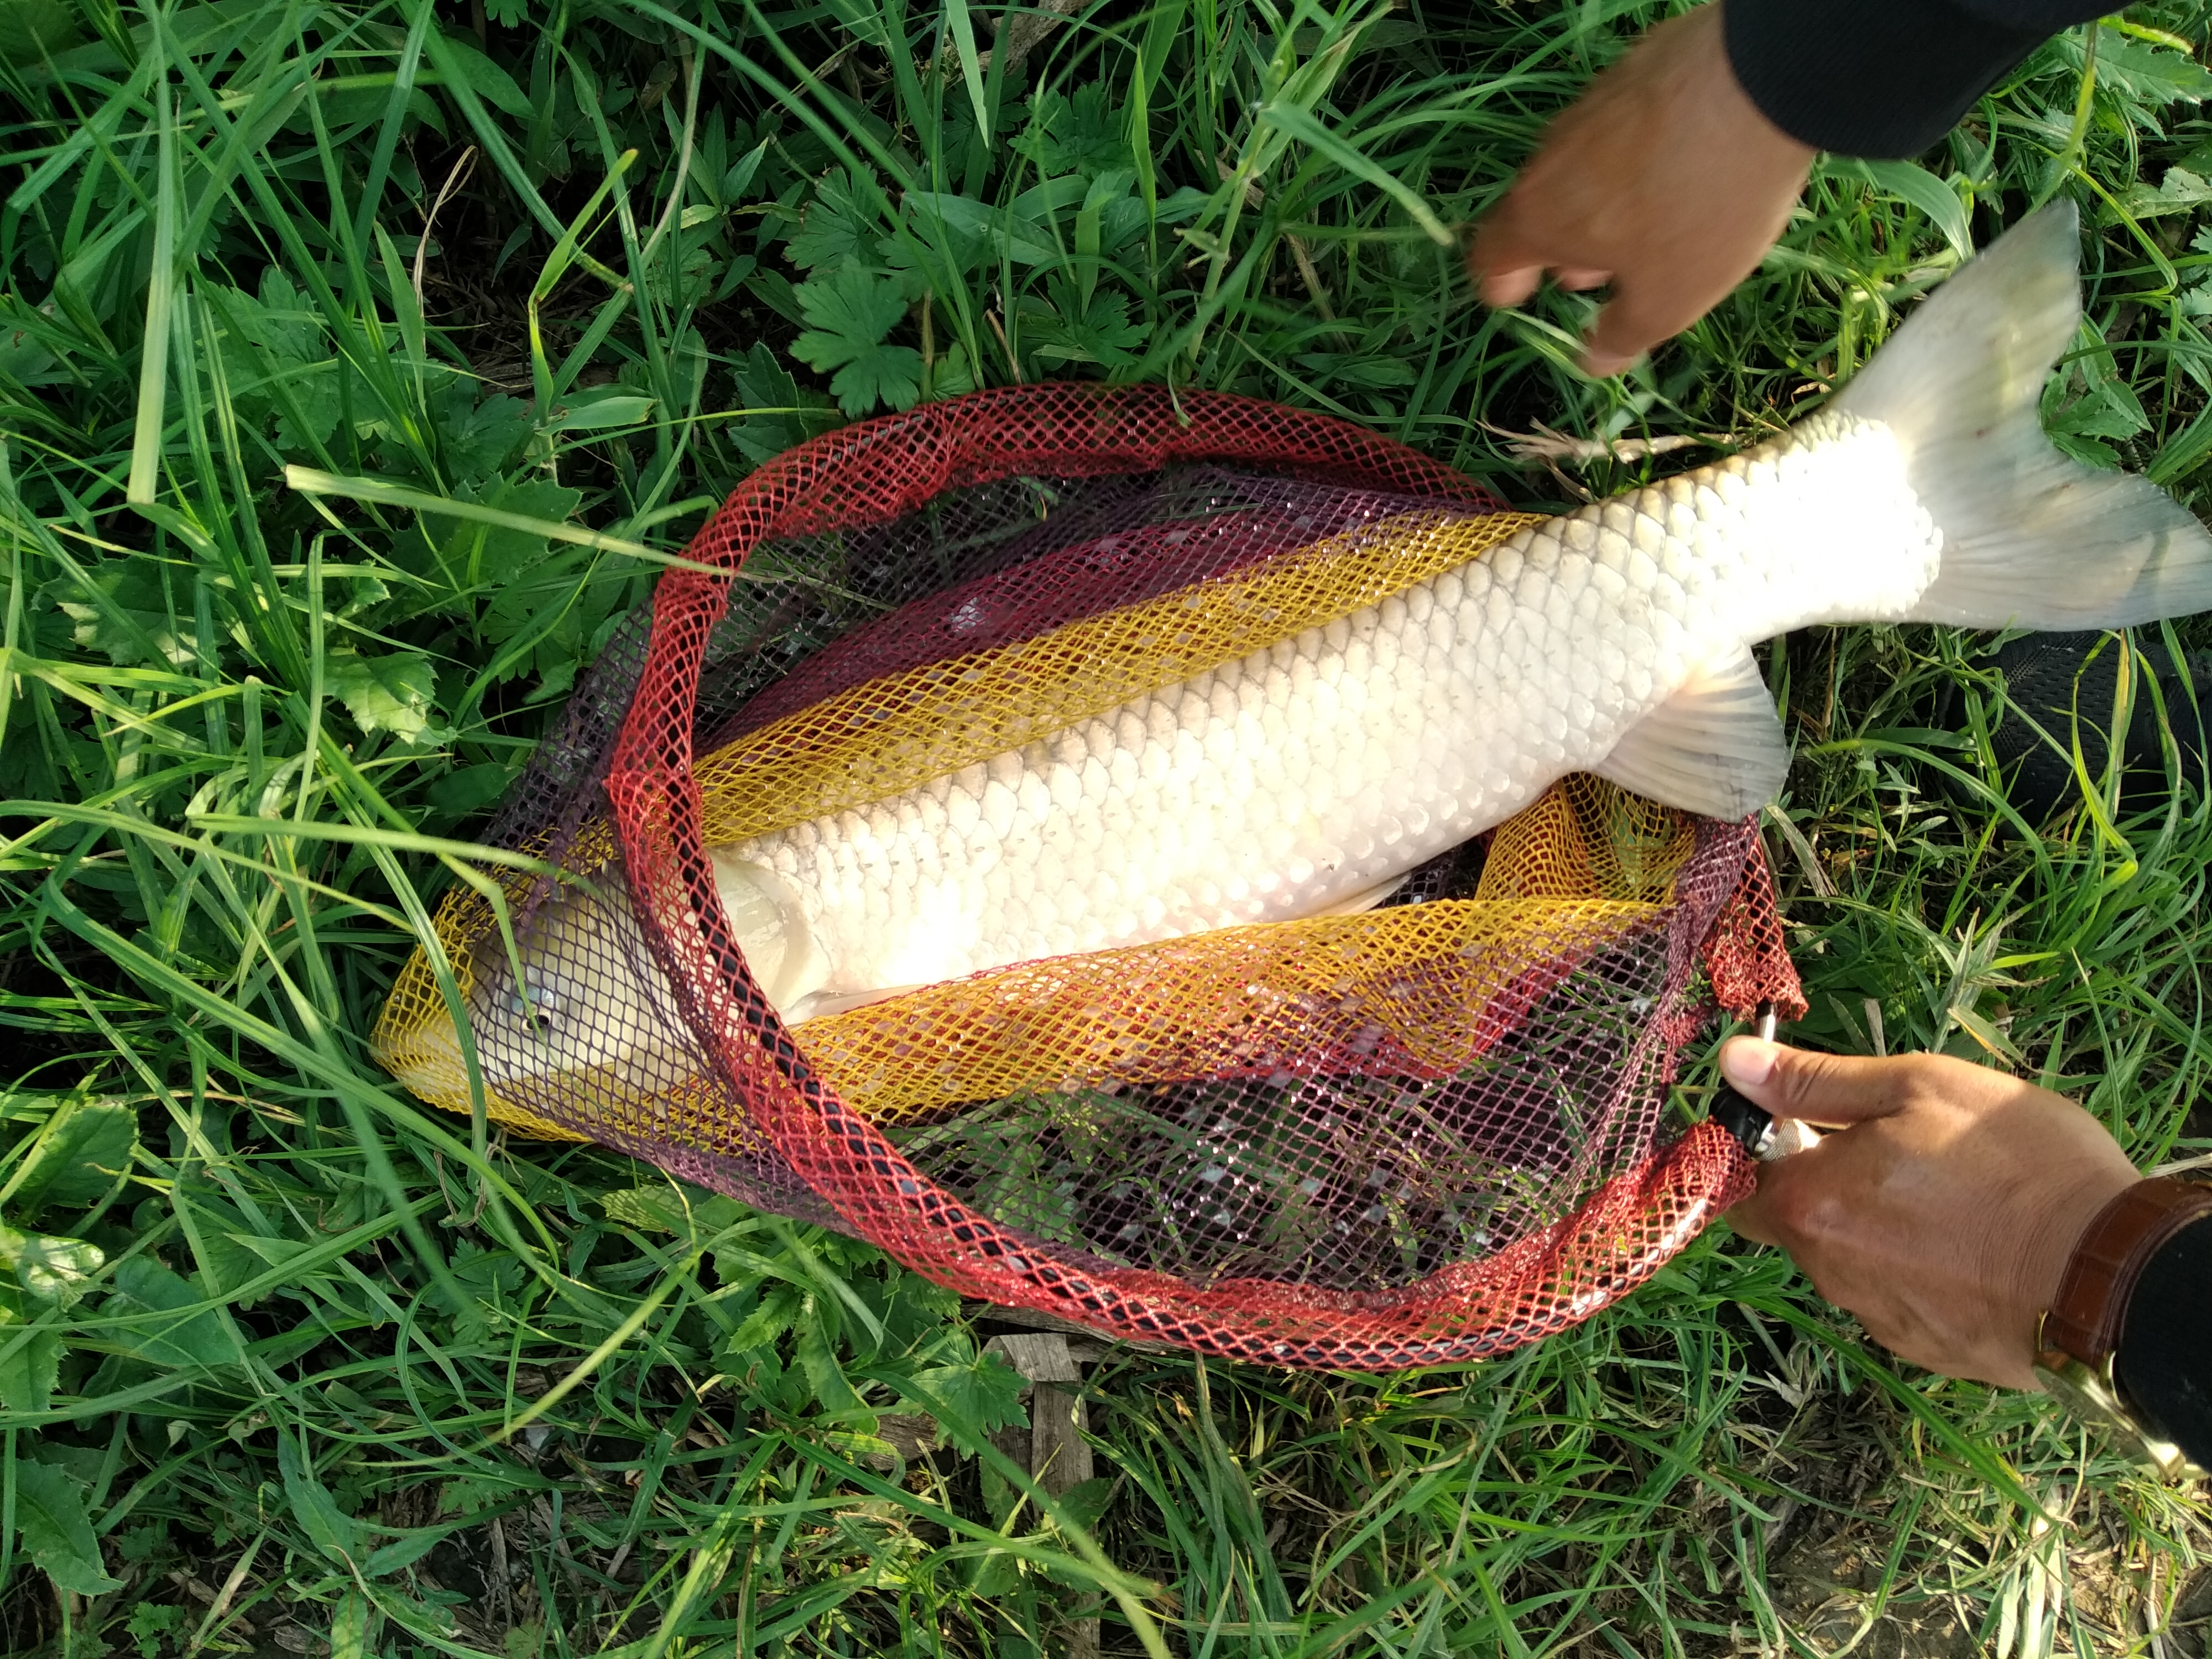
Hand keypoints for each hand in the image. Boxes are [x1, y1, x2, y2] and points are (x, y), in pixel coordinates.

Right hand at [1464, 3, 1814, 376]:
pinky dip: (1631, 160)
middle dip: (1560, 251)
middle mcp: (1547, 161)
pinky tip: (1678, 170)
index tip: (1517, 299)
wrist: (1761, 80)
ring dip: (1597, 204)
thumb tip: (1591, 362)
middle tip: (1598, 275)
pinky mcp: (1630, 74)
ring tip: (1647, 223)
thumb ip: (1621, 336)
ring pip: (1575, 171)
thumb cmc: (1698, 209)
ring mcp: (1587, 111)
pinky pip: (1615, 133)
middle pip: (1535, 213)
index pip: (1489, 258)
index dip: (1499, 286)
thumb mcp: (1668, 300)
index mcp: (1539, 219)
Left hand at [1720, 1040, 2139, 1388]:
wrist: (2111, 1272)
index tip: (1802, 1124)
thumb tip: (1733, 1061)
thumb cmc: (2017, 1164)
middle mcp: (1829, 1272)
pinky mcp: (1927, 1350)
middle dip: (1826, 1186)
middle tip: (1898, 1151)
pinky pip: (1898, 1298)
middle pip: (1796, 1223)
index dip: (1760, 1152)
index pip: (1738, 1185)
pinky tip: (1971, 1244)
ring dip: (1876, 1228)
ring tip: (1951, 1195)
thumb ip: (1814, 1081)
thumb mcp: (1917, 1087)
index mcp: (1811, 1205)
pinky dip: (1918, 1269)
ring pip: (1850, 1261)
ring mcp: (1878, 1319)